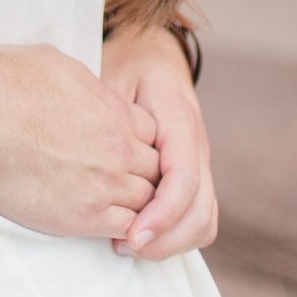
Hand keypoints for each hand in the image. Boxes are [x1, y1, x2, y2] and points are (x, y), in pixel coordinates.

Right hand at [0, 44, 159, 239]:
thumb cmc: (6, 85)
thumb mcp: (56, 63)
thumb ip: (84, 83)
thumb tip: (84, 88)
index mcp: (113, 108)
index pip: (152, 132)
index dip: (139, 139)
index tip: (123, 145)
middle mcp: (118, 148)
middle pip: (154, 167)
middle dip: (141, 170)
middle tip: (119, 174)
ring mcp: (105, 185)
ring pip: (146, 200)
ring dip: (134, 200)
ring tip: (111, 197)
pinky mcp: (85, 217)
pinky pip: (126, 227)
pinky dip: (124, 227)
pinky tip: (106, 220)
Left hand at [100, 26, 216, 258]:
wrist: (152, 49)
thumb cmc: (127, 61)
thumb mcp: (114, 74)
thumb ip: (111, 113)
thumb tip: (93, 151)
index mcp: (179, 119)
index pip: (183, 178)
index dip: (161, 214)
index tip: (131, 234)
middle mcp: (197, 144)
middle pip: (201, 209)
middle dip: (166, 238)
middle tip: (123, 246)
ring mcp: (199, 161)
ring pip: (204, 218)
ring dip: (171, 241)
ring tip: (126, 245)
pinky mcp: (192, 173)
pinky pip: (198, 214)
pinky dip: (176, 233)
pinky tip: (138, 233)